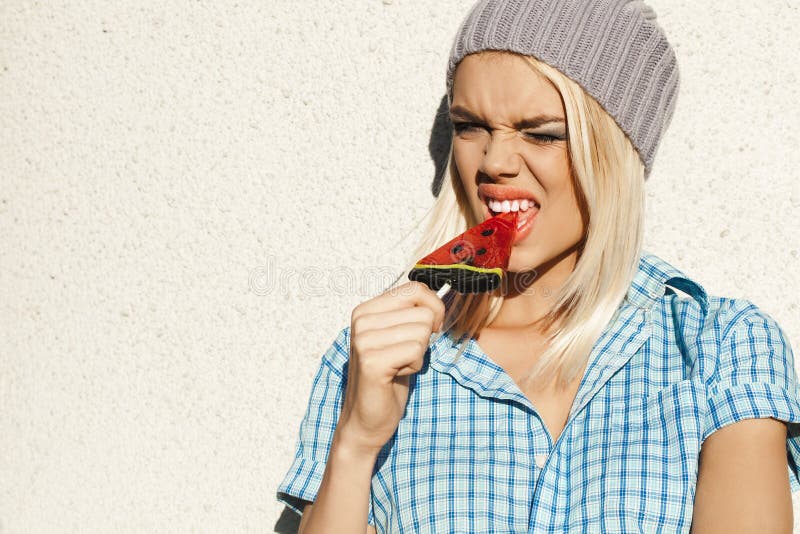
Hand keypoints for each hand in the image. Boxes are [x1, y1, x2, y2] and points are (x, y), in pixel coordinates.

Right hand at [335, 281, 444, 454]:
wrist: (367, 418)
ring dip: (418, 354)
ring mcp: (364, 340)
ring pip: (422, 332)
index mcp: (366, 309)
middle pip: (424, 312)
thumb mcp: (399, 336)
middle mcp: (361, 320)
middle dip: (425, 338)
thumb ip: (412, 312)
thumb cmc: (389, 377)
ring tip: (398, 366)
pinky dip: (415, 366)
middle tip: (404, 355)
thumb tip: (443, 295)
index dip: (433, 308)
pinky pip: (416, 350)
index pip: (415, 288)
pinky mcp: (372, 361)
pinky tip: (396, 375)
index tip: (428, 329)